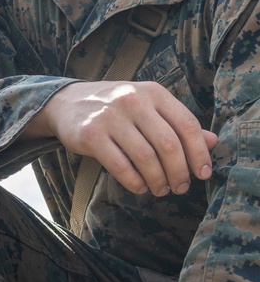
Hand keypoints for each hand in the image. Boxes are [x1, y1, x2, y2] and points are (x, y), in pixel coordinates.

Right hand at [32, 80, 217, 196]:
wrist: (67, 102)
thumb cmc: (116, 108)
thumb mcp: (148, 107)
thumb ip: (178, 123)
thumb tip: (213, 142)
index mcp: (153, 92)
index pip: (187, 124)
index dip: (199, 153)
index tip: (203, 174)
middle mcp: (134, 100)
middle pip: (169, 145)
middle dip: (179, 173)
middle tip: (180, 188)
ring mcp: (111, 117)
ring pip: (146, 158)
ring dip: (158, 181)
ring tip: (160, 189)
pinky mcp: (91, 134)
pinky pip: (121, 166)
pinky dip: (135, 182)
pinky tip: (140, 187)